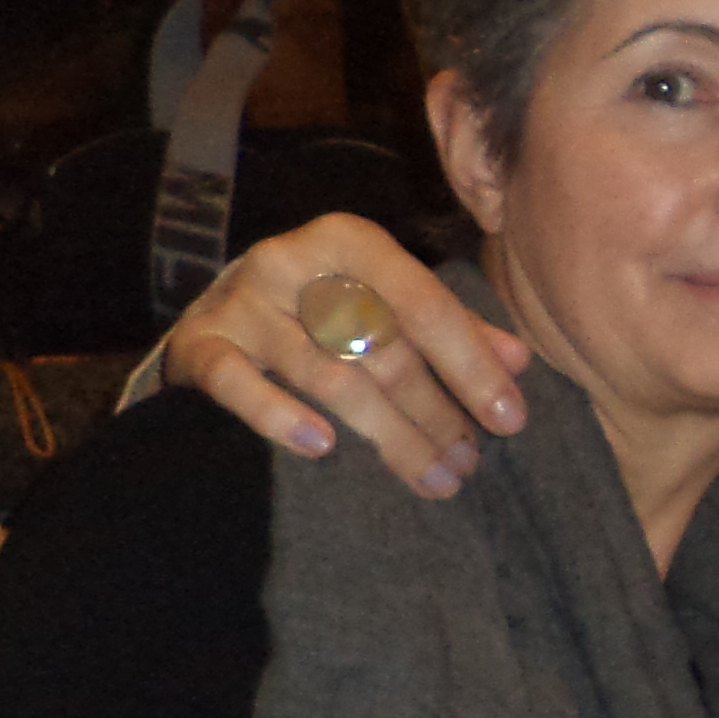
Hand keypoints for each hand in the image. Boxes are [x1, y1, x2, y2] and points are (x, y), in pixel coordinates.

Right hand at [156, 216, 530, 498]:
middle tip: (470, 460)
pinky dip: (279, 415)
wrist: (212, 312)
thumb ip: (450, 327)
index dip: (470, 363)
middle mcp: (291, 262)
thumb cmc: (319, 307)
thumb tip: (518, 361)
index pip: (422, 303)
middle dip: (435, 410)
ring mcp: (242, 303)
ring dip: (390, 433)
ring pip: (328, 375)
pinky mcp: (200, 345)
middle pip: (380, 346)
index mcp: (348, 241)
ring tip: (435, 476)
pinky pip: (238, 384)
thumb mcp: (383, 302)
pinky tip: (323, 447)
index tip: (509, 419)